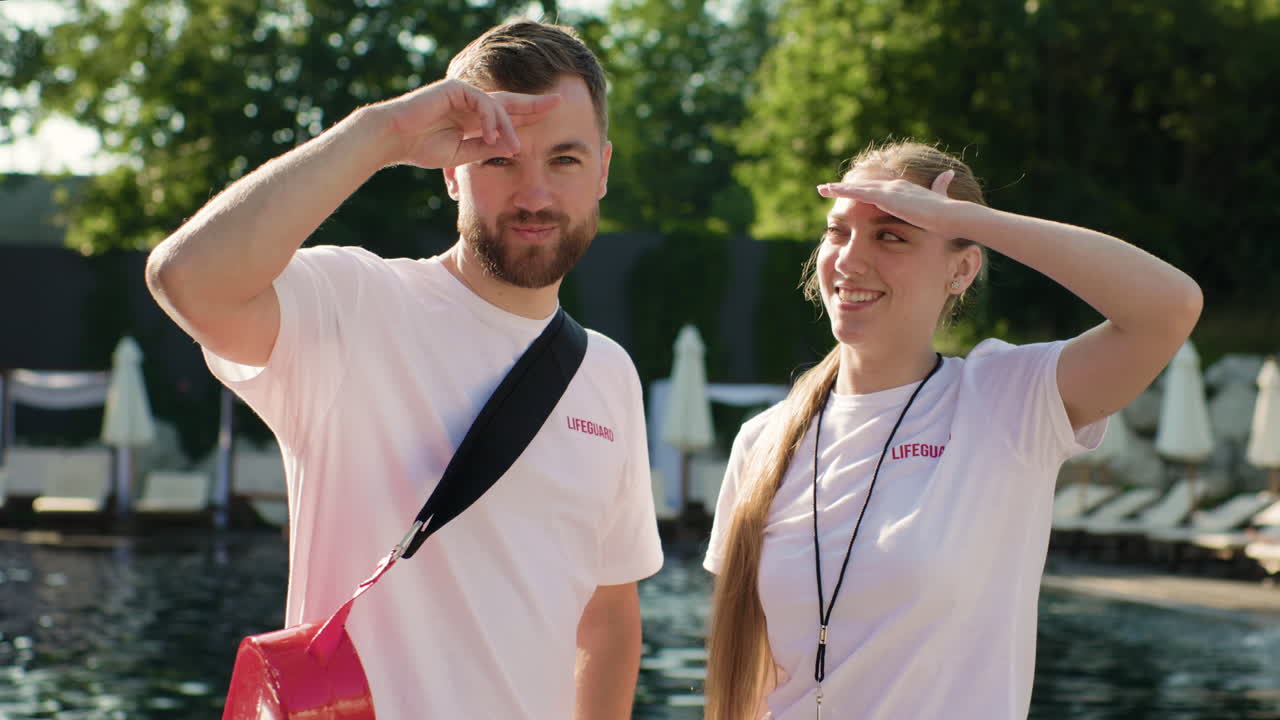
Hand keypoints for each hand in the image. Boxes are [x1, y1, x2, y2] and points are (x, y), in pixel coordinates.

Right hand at [378, 78, 561, 168]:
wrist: (394, 139)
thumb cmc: (421, 147)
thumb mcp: (461, 155)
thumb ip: (486, 148)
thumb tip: (514, 147)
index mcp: (473, 119)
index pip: (507, 115)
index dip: (528, 115)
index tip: (551, 117)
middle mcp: (471, 104)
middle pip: (510, 102)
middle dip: (534, 104)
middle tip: (559, 101)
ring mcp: (463, 94)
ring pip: (498, 106)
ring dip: (508, 128)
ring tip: (513, 146)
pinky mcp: (455, 88)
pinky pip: (482, 102)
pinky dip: (490, 119)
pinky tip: (493, 135)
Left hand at [816, 169, 967, 235]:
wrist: (950, 216)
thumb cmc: (946, 218)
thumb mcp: (937, 206)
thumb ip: (938, 192)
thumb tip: (948, 176)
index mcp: (904, 190)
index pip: (878, 190)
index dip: (863, 191)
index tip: (850, 192)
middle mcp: (894, 187)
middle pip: (864, 186)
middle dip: (846, 188)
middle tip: (828, 188)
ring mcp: (889, 190)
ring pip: (858, 188)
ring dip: (839, 188)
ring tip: (823, 189)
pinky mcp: (885, 197)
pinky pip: (858, 193)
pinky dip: (843, 191)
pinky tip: (830, 191)